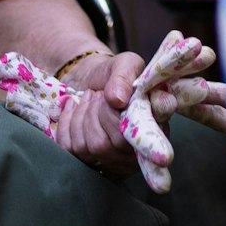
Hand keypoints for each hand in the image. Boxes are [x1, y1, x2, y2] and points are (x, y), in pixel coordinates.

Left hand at [53, 50, 144, 175]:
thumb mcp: (125, 64)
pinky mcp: (88, 161)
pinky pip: (70, 147)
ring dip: (83, 115)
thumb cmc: (117, 75)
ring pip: (89, 146)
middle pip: (108, 144)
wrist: (95, 82)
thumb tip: (117, 100)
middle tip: (102, 95)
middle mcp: (137, 151)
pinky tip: (76, 108)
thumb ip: (125, 76)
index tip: (157, 153)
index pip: (148, 143)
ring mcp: (113, 161)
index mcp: (156, 127)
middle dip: (98, 112)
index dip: (147, 147)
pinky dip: (68, 121)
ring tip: (92, 99)